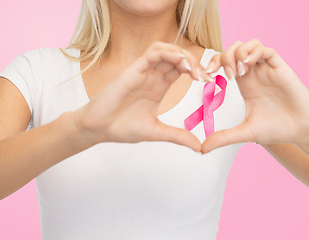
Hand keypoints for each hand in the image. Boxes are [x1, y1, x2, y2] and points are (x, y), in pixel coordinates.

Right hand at [75, 42, 211, 151]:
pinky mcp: (132, 70)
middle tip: (206, 76)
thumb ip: (177, 136)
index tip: (211, 82)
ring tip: (194, 69)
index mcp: (158, 87)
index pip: (182, 69)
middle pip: (177, 57)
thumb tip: (199, 147)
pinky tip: (180, 63)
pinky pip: (152, 53)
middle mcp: (152, 76)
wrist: (98, 129)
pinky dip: (167, 53)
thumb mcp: (156, 132)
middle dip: (194, 62)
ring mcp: (142, 72)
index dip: (198, 71)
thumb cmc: (122, 128)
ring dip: (182, 55)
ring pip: (165, 50)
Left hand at [202, 39, 308, 152]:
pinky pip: (266, 50)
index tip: (206, 76)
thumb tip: (202, 149)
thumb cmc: (276, 130)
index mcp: (243, 84)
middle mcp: (253, 74)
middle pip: (233, 50)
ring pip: (248, 45)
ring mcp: (266, 69)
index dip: (213, 64)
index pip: (224, 63)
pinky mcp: (280, 68)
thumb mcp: (245, 133)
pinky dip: (254, 52)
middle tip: (226, 76)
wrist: (300, 131)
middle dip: (224, 57)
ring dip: (238, 53)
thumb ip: (223, 137)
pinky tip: (248, 66)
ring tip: (238, 71)